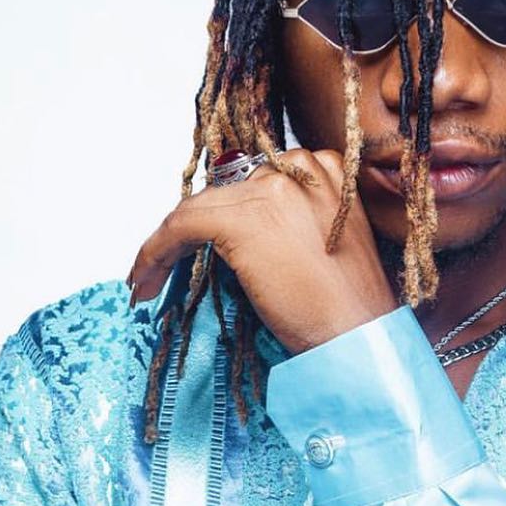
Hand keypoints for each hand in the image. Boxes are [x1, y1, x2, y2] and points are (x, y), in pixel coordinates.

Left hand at [126, 149, 396, 352]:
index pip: (257, 177)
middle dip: (197, 227)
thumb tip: (244, 232)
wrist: (361, 337)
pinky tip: (144, 281)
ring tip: (150, 278)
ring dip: (167, 243)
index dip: (226, 208)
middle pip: (226, 189)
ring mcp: (272, 190)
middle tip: (170, 264)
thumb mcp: (331, 243)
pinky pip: (180, 225)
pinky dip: (154, 253)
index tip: (204, 241)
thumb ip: (296, 220)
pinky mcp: (244, 219)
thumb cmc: (350, 307)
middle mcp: (301, 167)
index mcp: (329, 169)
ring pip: (198, 205)